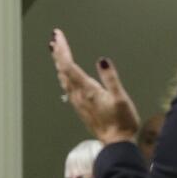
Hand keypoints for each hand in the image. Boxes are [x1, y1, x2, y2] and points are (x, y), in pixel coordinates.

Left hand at [50, 28, 139, 144]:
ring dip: (59, 62)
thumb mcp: (120, 97)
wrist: (115, 142)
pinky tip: (64, 70)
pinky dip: (64, 72)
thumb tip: (101, 60)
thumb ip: (110, 78)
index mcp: (87, 90)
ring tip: (56, 49)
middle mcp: (78, 95)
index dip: (62, 49)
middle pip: (63, 69)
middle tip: (55, 37)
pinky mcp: (80, 105)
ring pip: (63, 77)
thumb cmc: (121, 121)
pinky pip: (67, 85)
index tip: (58, 36)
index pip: (68, 65)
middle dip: (58, 52)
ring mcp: (77, 101)